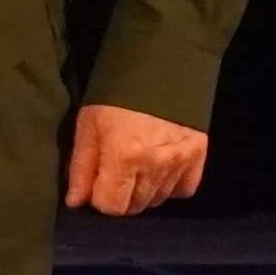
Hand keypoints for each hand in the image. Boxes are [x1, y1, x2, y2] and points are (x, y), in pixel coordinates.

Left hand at [68, 103, 209, 214]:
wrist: (157, 67)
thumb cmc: (114, 98)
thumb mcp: (87, 127)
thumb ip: (81, 168)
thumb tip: (76, 203)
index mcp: (124, 157)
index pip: (112, 207)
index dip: (99, 198)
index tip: (96, 182)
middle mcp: (156, 164)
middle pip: (135, 206)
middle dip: (120, 195)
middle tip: (115, 170)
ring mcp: (181, 162)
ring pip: (157, 200)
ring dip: (143, 190)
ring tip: (136, 163)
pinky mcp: (199, 156)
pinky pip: (183, 190)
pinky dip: (169, 185)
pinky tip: (158, 167)